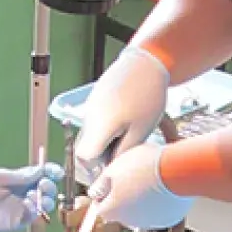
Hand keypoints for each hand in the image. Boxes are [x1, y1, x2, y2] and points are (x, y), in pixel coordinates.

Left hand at [0, 164, 61, 231]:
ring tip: (36, 194)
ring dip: (46, 199)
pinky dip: (36, 209)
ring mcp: (24, 207)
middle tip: (43, 184)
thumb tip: (39, 171)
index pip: (43, 174)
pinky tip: (29, 203)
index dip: (52, 172)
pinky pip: (34, 215)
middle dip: (50, 186)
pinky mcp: (20, 220)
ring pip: (45, 204)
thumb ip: (19, 176)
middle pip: (48, 189)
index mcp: (23, 179)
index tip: (57, 172)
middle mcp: (27, 193)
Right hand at [76, 46, 170, 171]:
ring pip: (91, 135)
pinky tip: (125, 123)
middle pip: (84, 148)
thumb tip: (112, 168)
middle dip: (101, 156)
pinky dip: (107, 129)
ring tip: (128, 135)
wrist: (146, 62)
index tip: (113, 166)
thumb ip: (123, 153)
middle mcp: (90, 117)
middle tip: (122, 153)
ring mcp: (91, 107)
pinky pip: (96, 122)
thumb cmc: (147, 96)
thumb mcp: (141, 131)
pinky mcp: (96, 100)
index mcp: (100, 126)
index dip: (96, 167)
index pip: (84, 158)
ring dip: (105, 142)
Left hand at [92, 143, 192, 229]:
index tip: (109, 184)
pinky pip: (157, 212)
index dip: (104, 194)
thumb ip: (100, 183)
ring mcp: (149, 222)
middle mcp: (129, 221)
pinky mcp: (166, 219)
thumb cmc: (145, 165)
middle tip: (130, 177)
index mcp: (113, 210)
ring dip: (139, 200)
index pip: (100, 208)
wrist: (176, 169)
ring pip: (139, 211)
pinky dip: (157, 203)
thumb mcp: (115, 167)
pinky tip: (160, 188)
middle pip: (120, 211)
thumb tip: (94, 192)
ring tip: (148, 180)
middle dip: (122, 196)